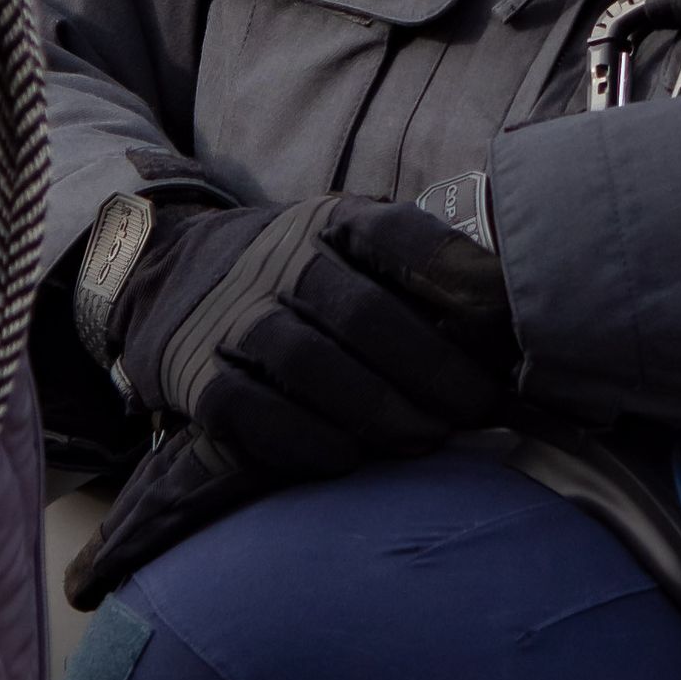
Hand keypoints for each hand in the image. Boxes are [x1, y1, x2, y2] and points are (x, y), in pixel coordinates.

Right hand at [114, 193, 514, 473]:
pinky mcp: (195, 373)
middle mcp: (280, 259)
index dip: (460, 282)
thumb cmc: (298, 274)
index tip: (508, 332)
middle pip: (365, 314)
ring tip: (426, 442)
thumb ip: (417, 273)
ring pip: (309, 364)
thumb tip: (511, 328)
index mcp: (333, 221)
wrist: (170, 273)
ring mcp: (232, 316)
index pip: (401, 238)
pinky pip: (250, 411)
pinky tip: (347, 458)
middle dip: (433, 371)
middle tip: (478, 412)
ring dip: (378, 411)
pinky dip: (305, 440)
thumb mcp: (349, 243)